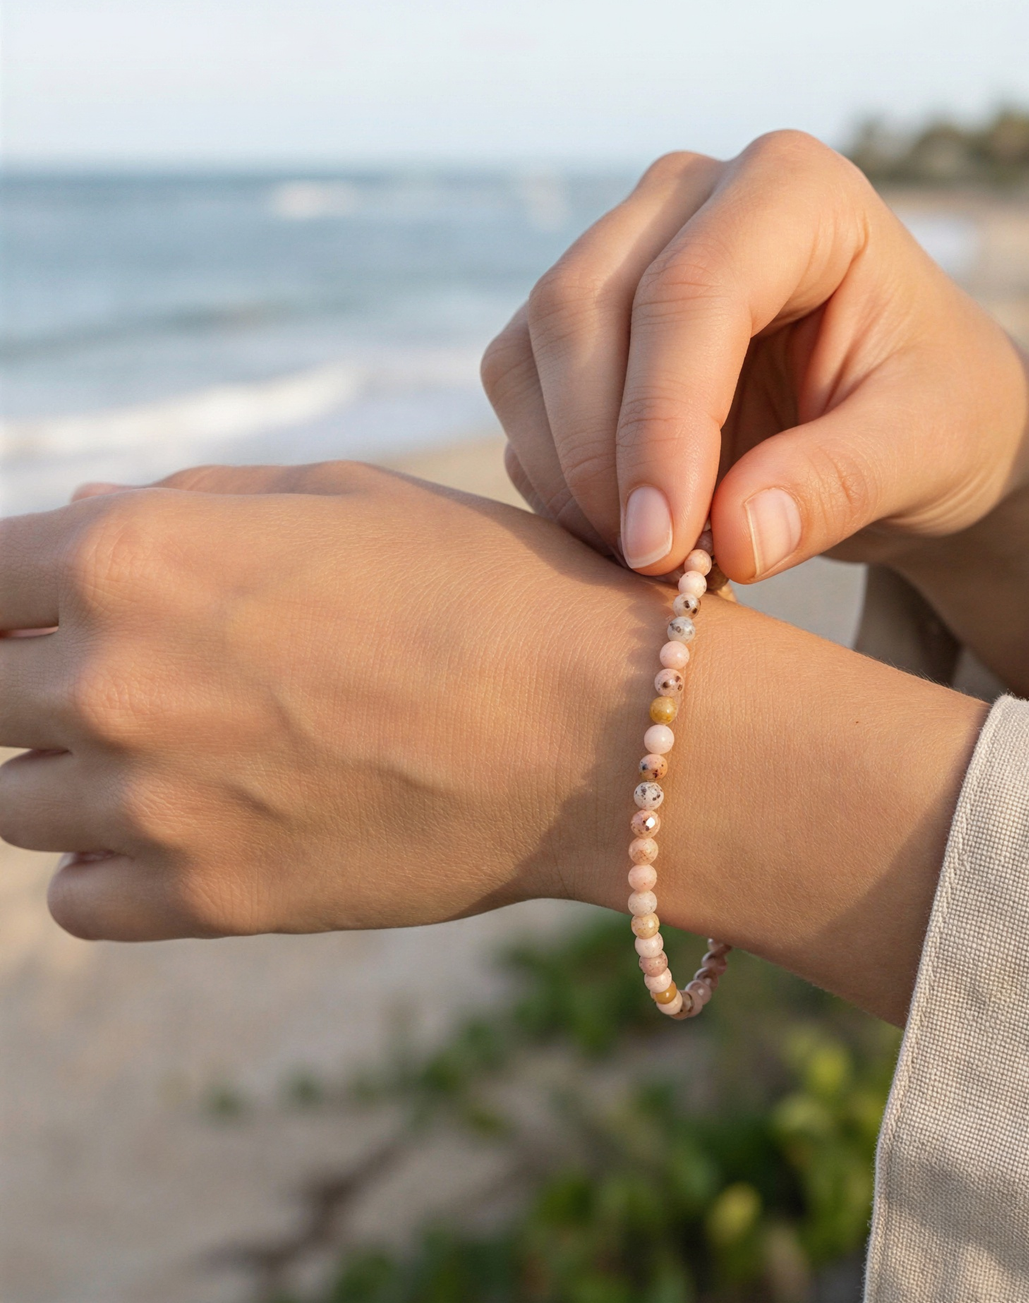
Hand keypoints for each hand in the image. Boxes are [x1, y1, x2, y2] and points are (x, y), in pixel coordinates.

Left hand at [0, 463, 646, 940]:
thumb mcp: (348, 496)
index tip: (57, 600)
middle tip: (146, 673)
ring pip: (16, 800)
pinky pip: (73, 896)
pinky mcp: (202, 903)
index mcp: (135, 554)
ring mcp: (149, 804)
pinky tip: (193, 823)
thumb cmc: (490, 585)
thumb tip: (80, 515)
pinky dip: (110, 862)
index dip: (15, 586)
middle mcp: (110, 679)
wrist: (600, 725)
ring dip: (75, 769)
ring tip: (191, 746)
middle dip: (35, 673)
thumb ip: (192, 503)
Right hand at [482, 130, 1028, 698]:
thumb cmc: (936, 413)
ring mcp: (623, 247)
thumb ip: (836, 485)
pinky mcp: (582, 317)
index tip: (662, 546)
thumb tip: (732, 542)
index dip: (660, 423)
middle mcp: (689, 195)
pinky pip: (523, 393)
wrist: (910, 421)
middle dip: (602, 456)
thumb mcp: (923, 450)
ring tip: (648, 561)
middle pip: (581, 310)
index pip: (688, 294)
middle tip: (653, 569)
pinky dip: (555, 476)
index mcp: (793, 188)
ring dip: (569, 473)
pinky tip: (625, 531)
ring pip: (533, 351)